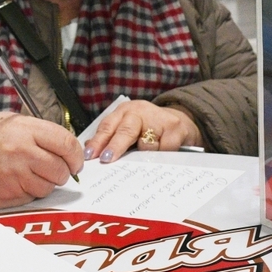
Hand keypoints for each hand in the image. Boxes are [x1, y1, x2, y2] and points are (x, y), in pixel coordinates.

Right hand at [0, 112, 82, 207]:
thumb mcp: (14, 123)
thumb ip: (42, 134)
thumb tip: (70, 151)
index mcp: (25, 130)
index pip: (66, 144)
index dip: (76, 156)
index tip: (75, 161)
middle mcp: (20, 152)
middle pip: (61, 170)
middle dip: (62, 172)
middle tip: (54, 169)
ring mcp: (12, 176)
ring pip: (48, 188)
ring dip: (45, 183)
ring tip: (28, 173)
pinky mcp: (6, 196)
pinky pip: (31, 198)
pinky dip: (28, 192)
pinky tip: (15, 181)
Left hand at [83, 100, 203, 162]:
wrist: (181, 122)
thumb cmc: (150, 129)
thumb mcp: (128, 129)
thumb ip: (111, 138)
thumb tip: (91, 152)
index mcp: (124, 112)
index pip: (107, 126)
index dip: (98, 142)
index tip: (89, 156)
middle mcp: (139, 111)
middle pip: (125, 131)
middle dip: (115, 146)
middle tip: (106, 159)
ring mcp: (158, 117)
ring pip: (146, 144)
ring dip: (144, 155)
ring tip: (147, 157)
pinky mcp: (175, 127)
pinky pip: (164, 149)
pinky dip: (162, 155)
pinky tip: (163, 154)